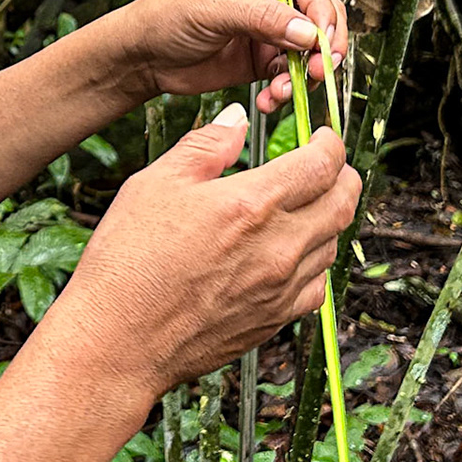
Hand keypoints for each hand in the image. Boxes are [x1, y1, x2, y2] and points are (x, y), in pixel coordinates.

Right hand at [45, 106, 360, 403]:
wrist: (118, 340)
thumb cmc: (128, 261)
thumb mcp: (156, 183)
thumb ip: (206, 146)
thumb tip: (236, 120)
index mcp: (251, 204)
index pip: (322, 164)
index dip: (330, 143)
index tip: (322, 137)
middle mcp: (278, 247)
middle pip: (343, 202)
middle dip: (343, 176)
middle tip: (328, 166)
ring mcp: (280, 288)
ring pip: (332, 244)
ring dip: (328, 218)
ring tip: (306, 206)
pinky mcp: (274, 320)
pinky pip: (317, 286)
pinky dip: (314, 263)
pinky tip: (290, 255)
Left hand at [112, 0, 348, 114]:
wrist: (142, 56)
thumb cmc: (168, 16)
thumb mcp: (216, 9)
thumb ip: (264, 19)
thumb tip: (309, 32)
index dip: (322, 17)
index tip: (322, 43)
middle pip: (320, 21)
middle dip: (322, 49)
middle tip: (314, 73)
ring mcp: (269, 33)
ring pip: (309, 53)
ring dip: (303, 76)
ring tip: (281, 92)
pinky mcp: (262, 62)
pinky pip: (289, 77)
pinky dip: (285, 92)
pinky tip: (268, 100)